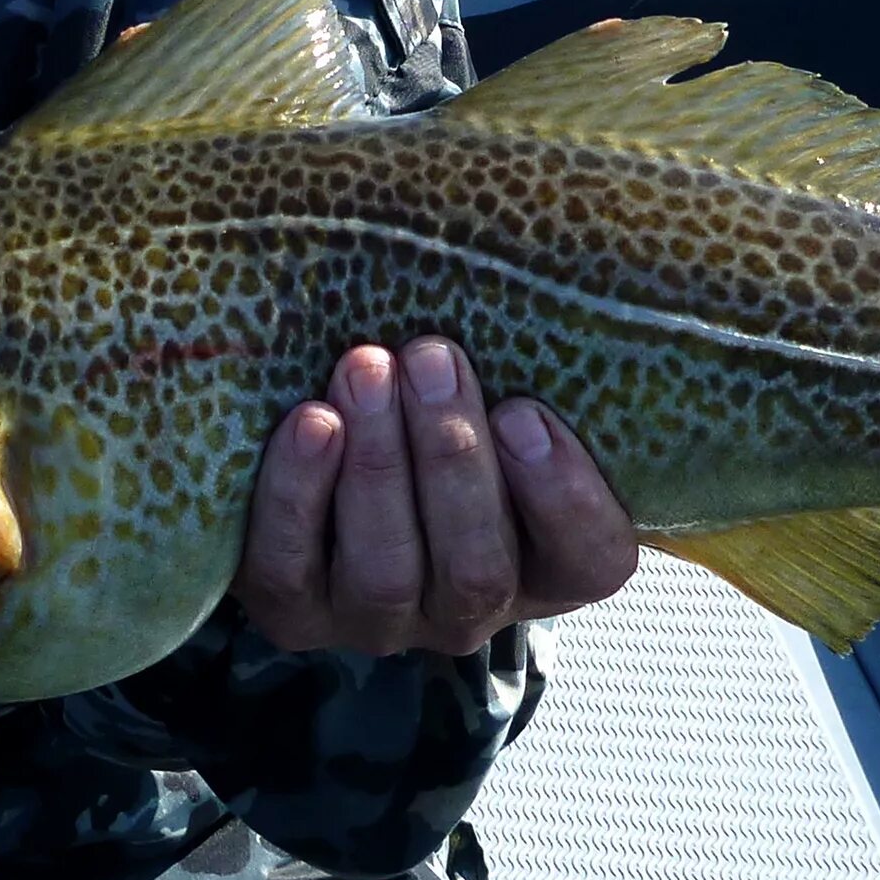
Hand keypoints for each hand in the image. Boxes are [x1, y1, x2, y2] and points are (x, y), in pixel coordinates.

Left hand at [238, 336, 636, 656]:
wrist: (317, 465)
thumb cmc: (429, 410)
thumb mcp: (492, 395)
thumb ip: (519, 366)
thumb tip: (541, 258)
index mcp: (545, 565)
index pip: (591, 559)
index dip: (565, 495)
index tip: (523, 410)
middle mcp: (468, 611)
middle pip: (478, 566)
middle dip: (451, 455)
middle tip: (429, 356)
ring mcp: (377, 621)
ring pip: (387, 571)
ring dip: (377, 462)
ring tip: (365, 369)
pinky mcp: (291, 612)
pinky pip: (288, 567)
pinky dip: (298, 494)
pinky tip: (309, 422)